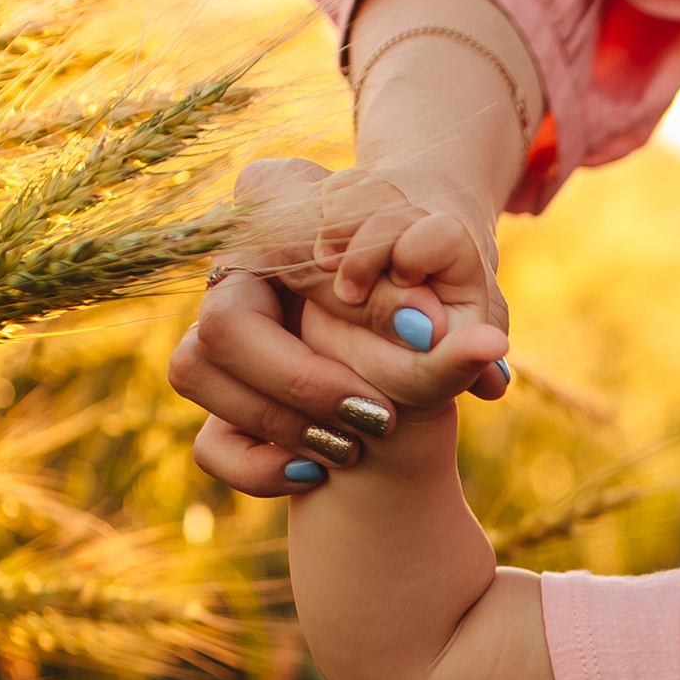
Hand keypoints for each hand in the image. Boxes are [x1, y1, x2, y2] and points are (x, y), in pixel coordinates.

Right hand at [173, 156, 513, 498]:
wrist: (419, 325)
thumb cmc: (435, 284)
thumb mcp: (454, 282)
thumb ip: (452, 302)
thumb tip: (484, 349)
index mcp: (277, 207)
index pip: (275, 241)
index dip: (335, 294)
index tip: (420, 334)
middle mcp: (235, 268)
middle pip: (223, 324)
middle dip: (302, 380)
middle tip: (380, 414)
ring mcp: (213, 333)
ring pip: (195, 372)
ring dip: (278, 420)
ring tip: (354, 445)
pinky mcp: (219, 398)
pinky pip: (209, 444)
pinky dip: (258, 467)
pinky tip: (314, 472)